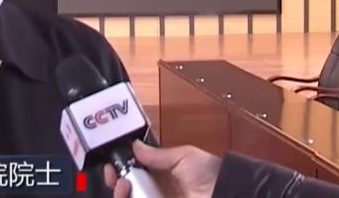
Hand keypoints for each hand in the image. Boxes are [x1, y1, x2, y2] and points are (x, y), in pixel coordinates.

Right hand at [104, 140, 220, 197]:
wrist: (227, 191)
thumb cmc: (209, 172)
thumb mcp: (182, 156)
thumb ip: (156, 155)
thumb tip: (134, 146)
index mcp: (159, 177)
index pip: (132, 175)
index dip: (119, 171)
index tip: (112, 166)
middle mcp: (155, 192)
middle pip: (126, 191)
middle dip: (116, 183)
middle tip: (115, 177)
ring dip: (120, 194)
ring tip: (123, 186)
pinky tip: (129, 194)